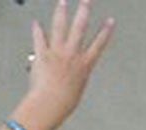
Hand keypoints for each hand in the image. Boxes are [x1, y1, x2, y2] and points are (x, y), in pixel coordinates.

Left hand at [20, 0, 113, 128]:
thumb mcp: (76, 90)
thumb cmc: (63, 103)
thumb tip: (70, 77)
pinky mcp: (43, 54)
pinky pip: (39, 38)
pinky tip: (35, 22)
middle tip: (86, 1)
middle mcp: (72, 55)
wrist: (49, 104)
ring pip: (60, 27)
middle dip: (84, 11)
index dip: (105, 32)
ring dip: (61, 12)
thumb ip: (74, 78)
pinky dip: (36, 30)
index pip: (98, 45)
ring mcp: (58, 53)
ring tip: (62, 2)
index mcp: (84, 66)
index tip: (110, 21)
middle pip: (80, 28)